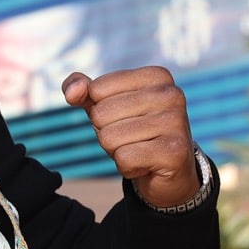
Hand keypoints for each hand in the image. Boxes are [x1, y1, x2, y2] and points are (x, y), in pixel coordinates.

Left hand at [61, 66, 200, 207]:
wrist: (170, 172)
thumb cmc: (134, 132)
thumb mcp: (103, 105)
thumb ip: (81, 91)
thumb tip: (73, 92)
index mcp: (156, 76)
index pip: (97, 89)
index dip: (100, 111)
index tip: (125, 119)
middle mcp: (171, 94)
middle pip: (101, 114)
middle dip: (107, 133)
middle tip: (132, 139)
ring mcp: (176, 122)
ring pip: (109, 138)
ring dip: (117, 151)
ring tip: (140, 151)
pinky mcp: (174, 151)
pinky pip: (124, 158)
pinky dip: (127, 167)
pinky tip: (146, 165)